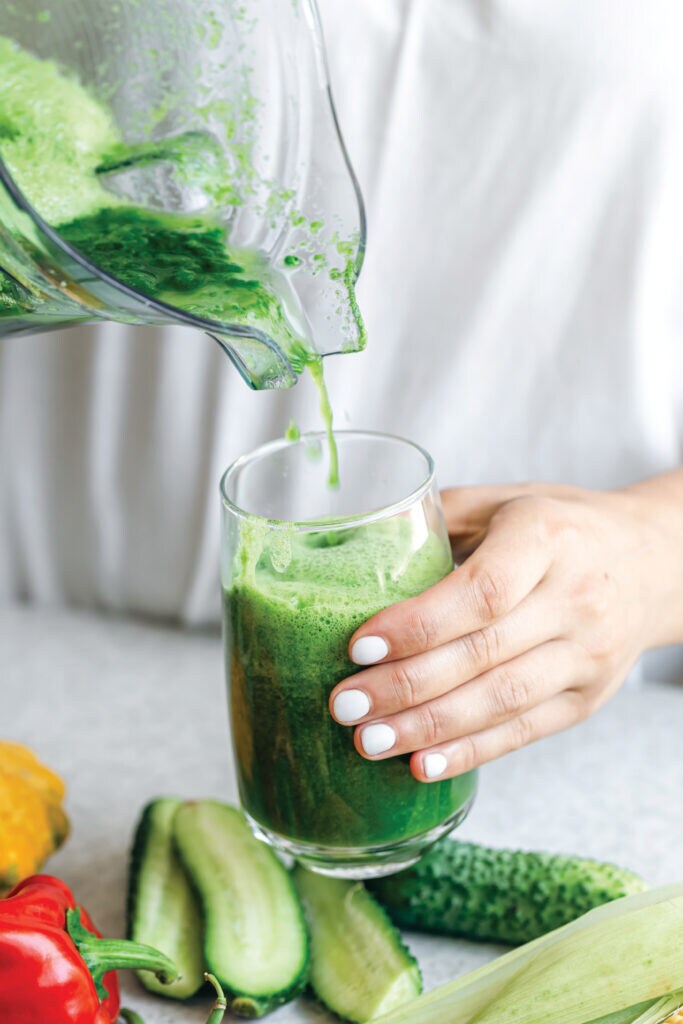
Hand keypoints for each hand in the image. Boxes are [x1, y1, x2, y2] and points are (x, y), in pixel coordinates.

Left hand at [329, 475, 682, 780]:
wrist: (651, 563)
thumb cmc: (561, 527)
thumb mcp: (506, 501)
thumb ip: (441, 517)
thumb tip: (361, 549)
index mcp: (546, 537)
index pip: (483, 591)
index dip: (419, 624)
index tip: (359, 644)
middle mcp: (575, 598)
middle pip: (484, 653)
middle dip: (406, 686)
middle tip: (345, 704)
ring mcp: (588, 654)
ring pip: (502, 699)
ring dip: (430, 727)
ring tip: (369, 740)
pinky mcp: (588, 698)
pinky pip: (525, 730)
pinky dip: (472, 751)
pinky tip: (423, 764)